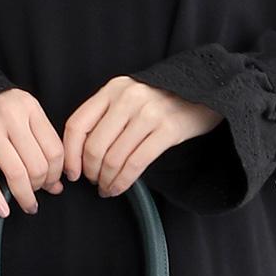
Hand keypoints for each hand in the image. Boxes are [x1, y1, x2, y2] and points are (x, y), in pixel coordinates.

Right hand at [0, 88, 65, 216]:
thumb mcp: (19, 108)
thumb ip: (37, 137)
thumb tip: (56, 180)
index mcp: (29, 107)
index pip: (54, 149)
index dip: (57, 173)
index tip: (54, 184)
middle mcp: (12, 117)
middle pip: (38, 164)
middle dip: (41, 187)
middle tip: (36, 195)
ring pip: (17, 173)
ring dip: (25, 196)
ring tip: (26, 205)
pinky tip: (2, 210)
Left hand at [62, 76, 223, 196]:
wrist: (204, 93)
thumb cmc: (161, 101)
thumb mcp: (129, 98)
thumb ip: (105, 116)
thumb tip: (78, 152)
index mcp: (113, 89)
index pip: (78, 124)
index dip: (70, 154)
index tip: (72, 172)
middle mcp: (128, 98)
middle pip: (95, 145)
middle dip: (90, 172)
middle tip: (94, 181)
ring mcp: (149, 113)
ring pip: (114, 158)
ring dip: (106, 180)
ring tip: (107, 187)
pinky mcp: (168, 130)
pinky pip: (136, 164)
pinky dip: (123, 182)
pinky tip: (119, 187)